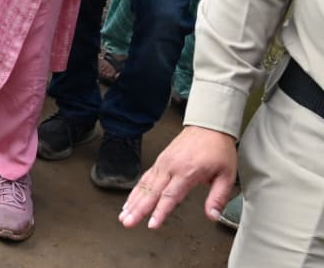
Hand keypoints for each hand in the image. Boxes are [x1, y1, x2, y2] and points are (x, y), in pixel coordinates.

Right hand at [119, 125, 237, 229]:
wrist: (208, 126)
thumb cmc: (217, 149)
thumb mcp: (226, 175)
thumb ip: (218, 197)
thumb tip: (213, 216)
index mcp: (187, 172)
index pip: (170, 196)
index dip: (160, 212)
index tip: (152, 224)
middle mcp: (170, 167)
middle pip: (151, 192)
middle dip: (138, 209)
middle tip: (127, 222)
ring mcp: (163, 163)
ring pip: (144, 185)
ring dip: (132, 201)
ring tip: (124, 215)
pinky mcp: (160, 161)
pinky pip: (145, 178)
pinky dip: (136, 190)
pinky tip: (130, 200)